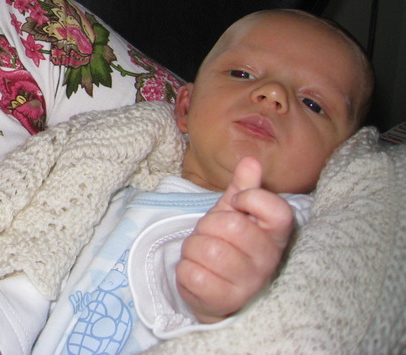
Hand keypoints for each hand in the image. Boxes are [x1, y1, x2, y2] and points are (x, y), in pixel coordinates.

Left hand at [176, 156, 293, 322]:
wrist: (218, 293)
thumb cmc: (228, 246)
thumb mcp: (235, 213)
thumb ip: (243, 187)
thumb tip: (251, 160)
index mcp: (275, 234)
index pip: (276, 209)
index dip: (249, 198)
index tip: (236, 203)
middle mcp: (267, 260)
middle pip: (229, 226)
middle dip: (208, 224)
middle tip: (211, 234)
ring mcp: (247, 284)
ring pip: (206, 249)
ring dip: (193, 247)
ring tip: (203, 255)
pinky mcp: (223, 301)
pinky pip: (191, 273)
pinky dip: (185, 270)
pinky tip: (198, 273)